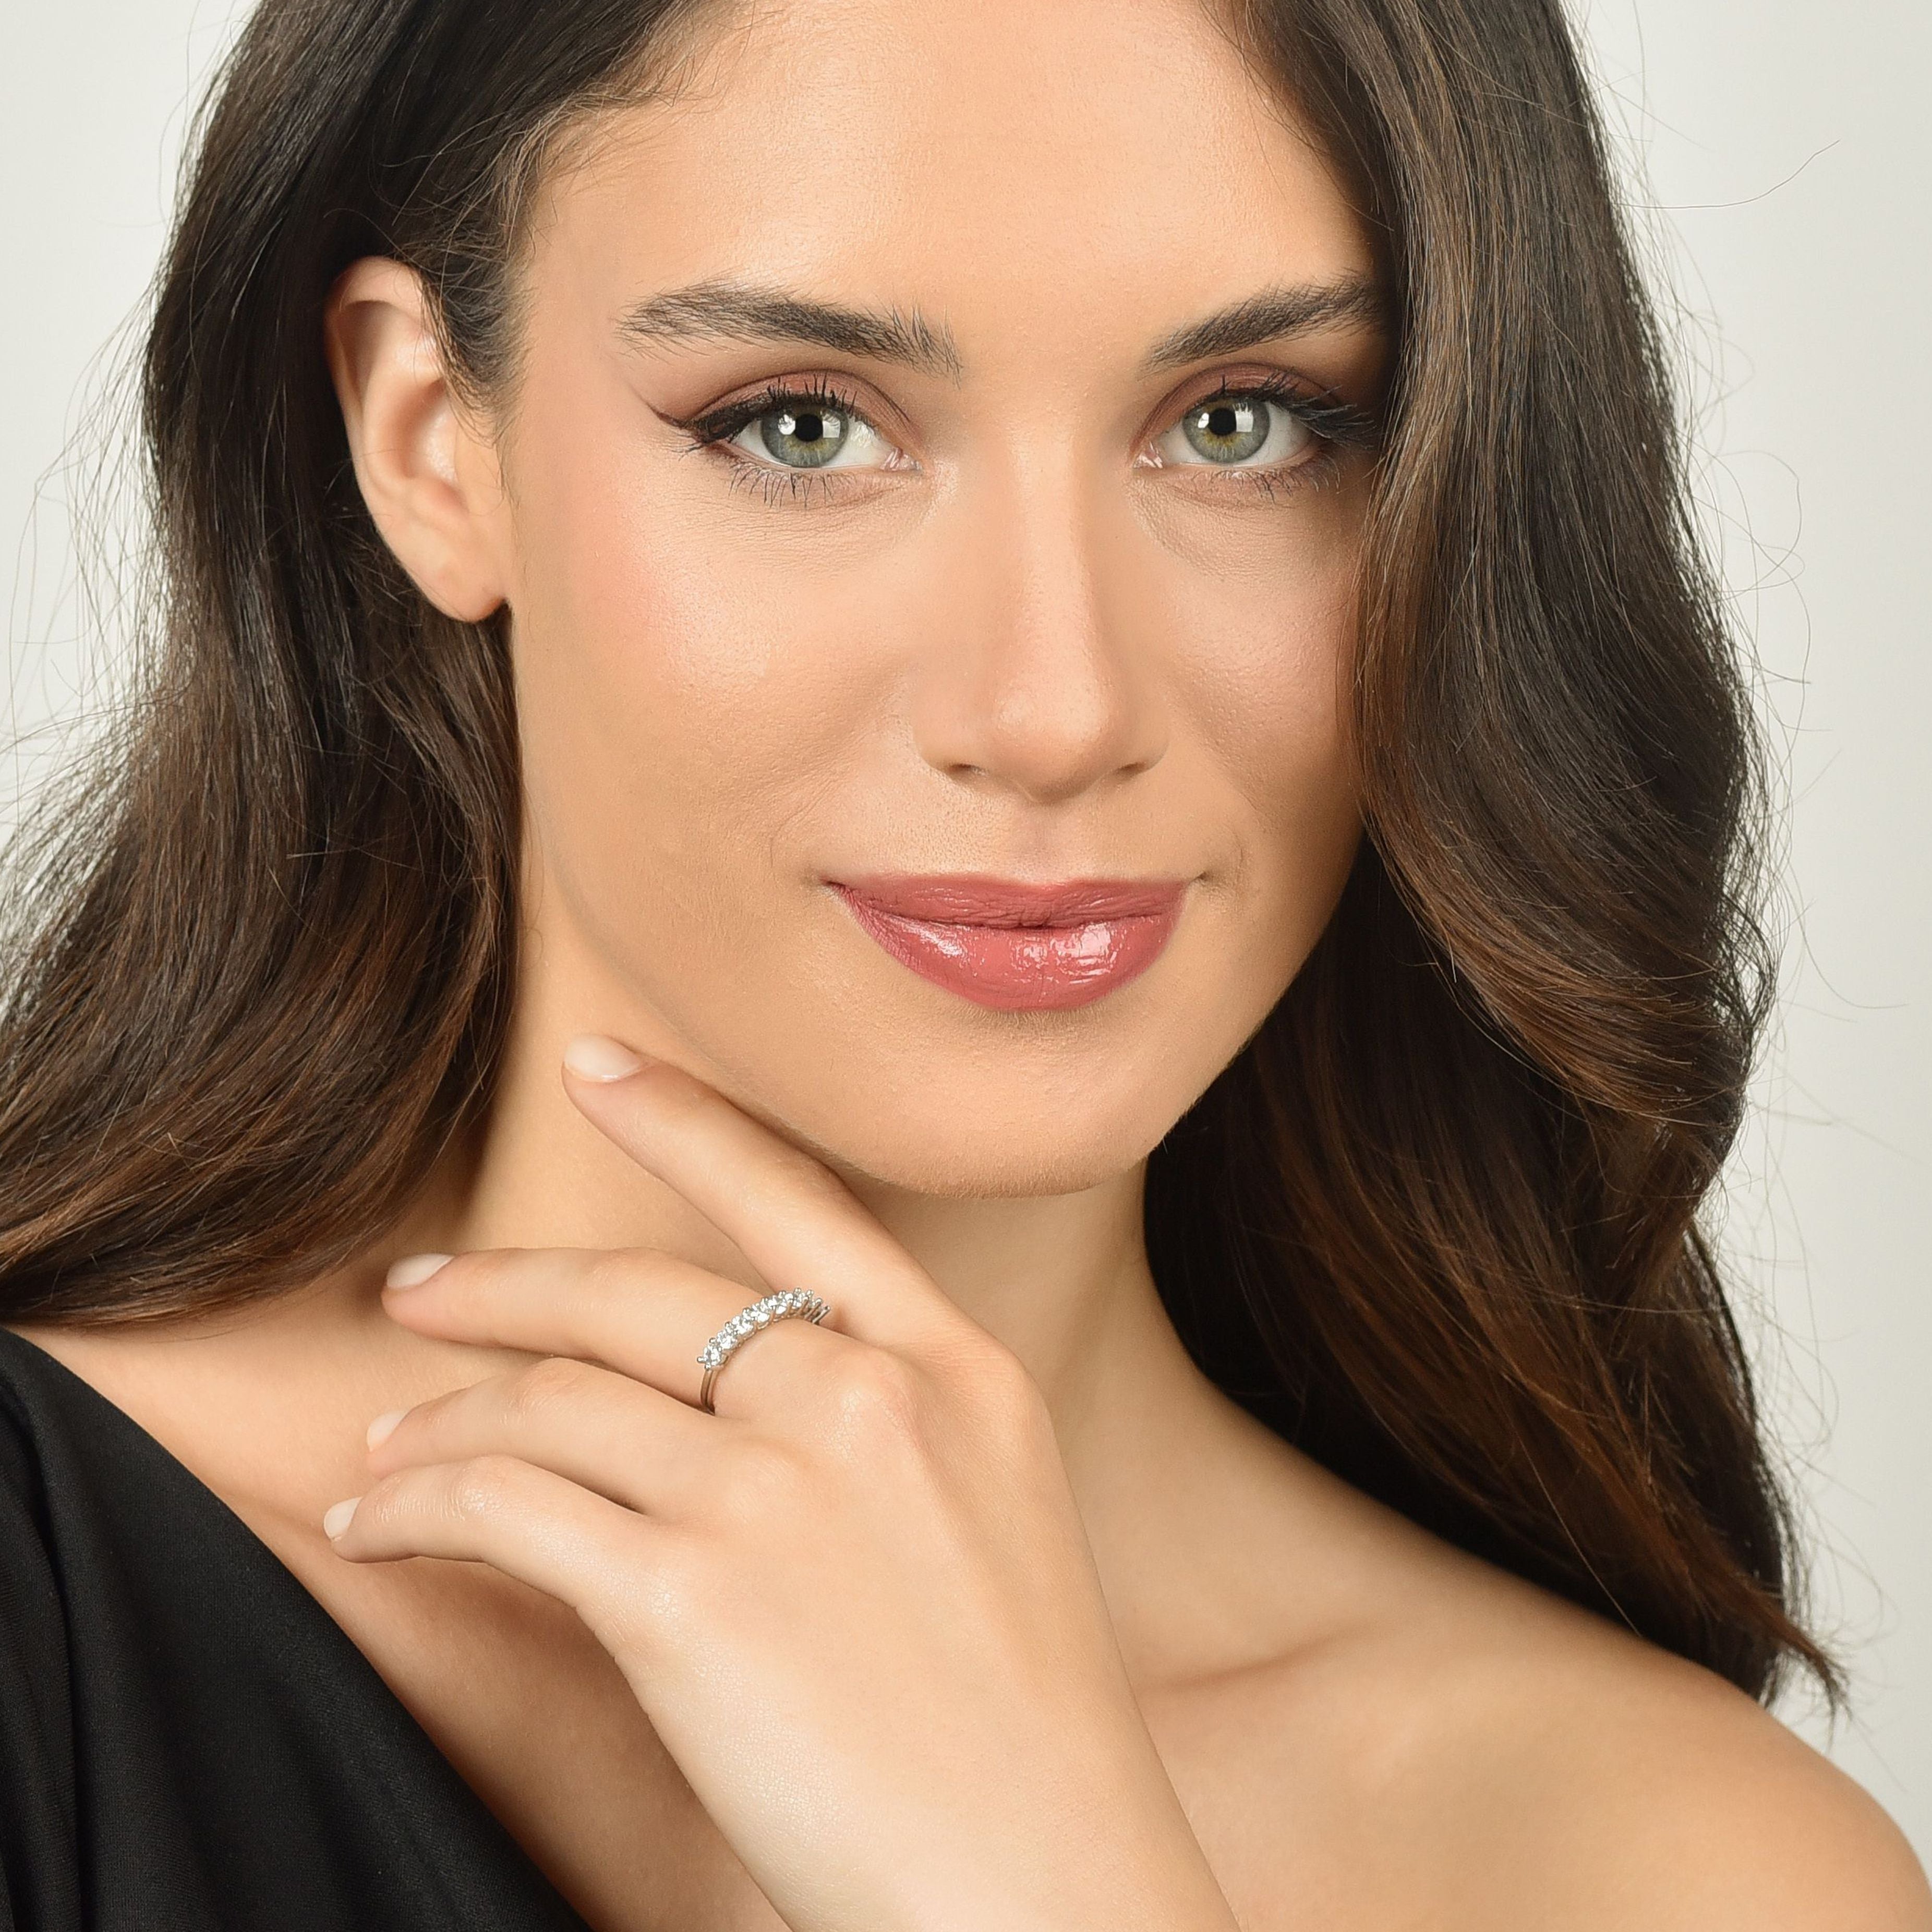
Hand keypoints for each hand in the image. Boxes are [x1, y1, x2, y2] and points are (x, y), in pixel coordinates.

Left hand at [325, 1040, 1238, 1931]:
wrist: (1040, 1882)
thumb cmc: (1015, 1728)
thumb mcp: (989, 1515)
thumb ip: (875, 1423)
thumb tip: (712, 1396)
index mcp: (955, 1370)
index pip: (799, 1199)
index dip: (686, 1118)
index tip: (599, 1066)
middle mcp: (866, 1398)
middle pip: (640, 1291)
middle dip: (505, 1283)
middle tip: (421, 1292)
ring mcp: (776, 1489)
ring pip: (554, 1400)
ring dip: (442, 1420)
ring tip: (391, 1446)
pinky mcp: (688, 1594)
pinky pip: (508, 1505)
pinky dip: (422, 1501)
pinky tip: (383, 1517)